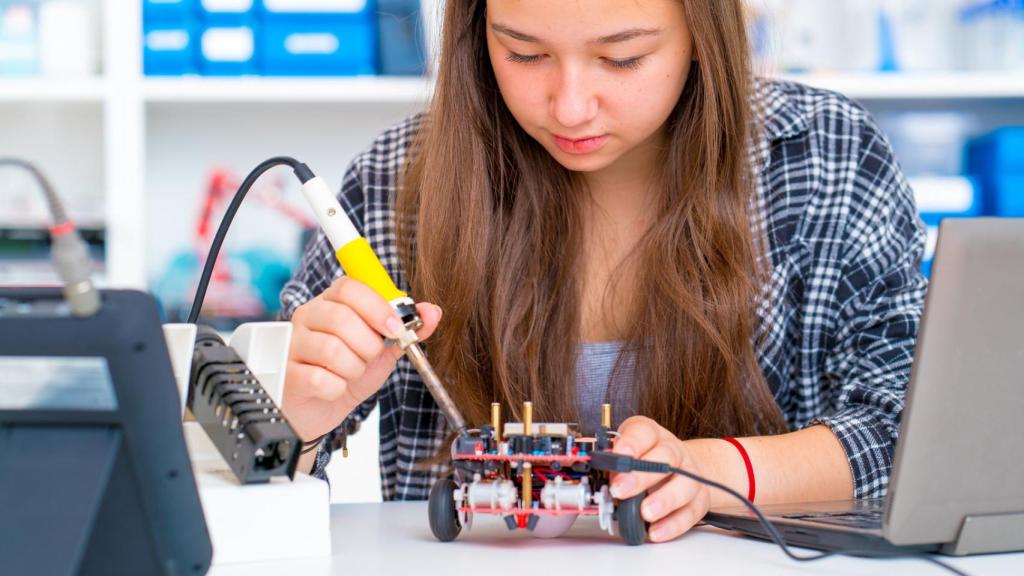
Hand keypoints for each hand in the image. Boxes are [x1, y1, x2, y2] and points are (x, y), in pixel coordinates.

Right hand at [283, 276, 441, 441]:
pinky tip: (333, 389)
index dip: (376, 307)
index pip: (348, 288)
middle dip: (368, 345)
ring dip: (353, 369)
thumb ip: (407, 329)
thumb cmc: (348, 373)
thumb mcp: (383, 350)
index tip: (395, 328)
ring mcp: (291, 345)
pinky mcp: (286, 374)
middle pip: (341, 318)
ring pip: (332, 350)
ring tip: (350, 373)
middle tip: (370, 358)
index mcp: (329, 303)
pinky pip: (320, 379)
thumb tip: (433, 311)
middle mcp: (305, 318)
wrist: (321, 410)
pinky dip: (337, 388)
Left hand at [609, 416, 711, 542]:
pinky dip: (673, 524)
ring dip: (664, 500)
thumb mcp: (627, 455)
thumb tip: (601, 478)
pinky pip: (690, 512)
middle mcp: (674, 451)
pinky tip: (656, 531)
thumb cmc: (647, 461)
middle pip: (665, 458)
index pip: (644, 432)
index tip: (618, 454)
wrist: (683, 468)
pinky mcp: (699, 500)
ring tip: (645, 513)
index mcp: (651, 436)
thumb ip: (615, 465)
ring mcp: (690, 475)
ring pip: (685, 484)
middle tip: (620, 490)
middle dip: (641, 476)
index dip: (632, 442)